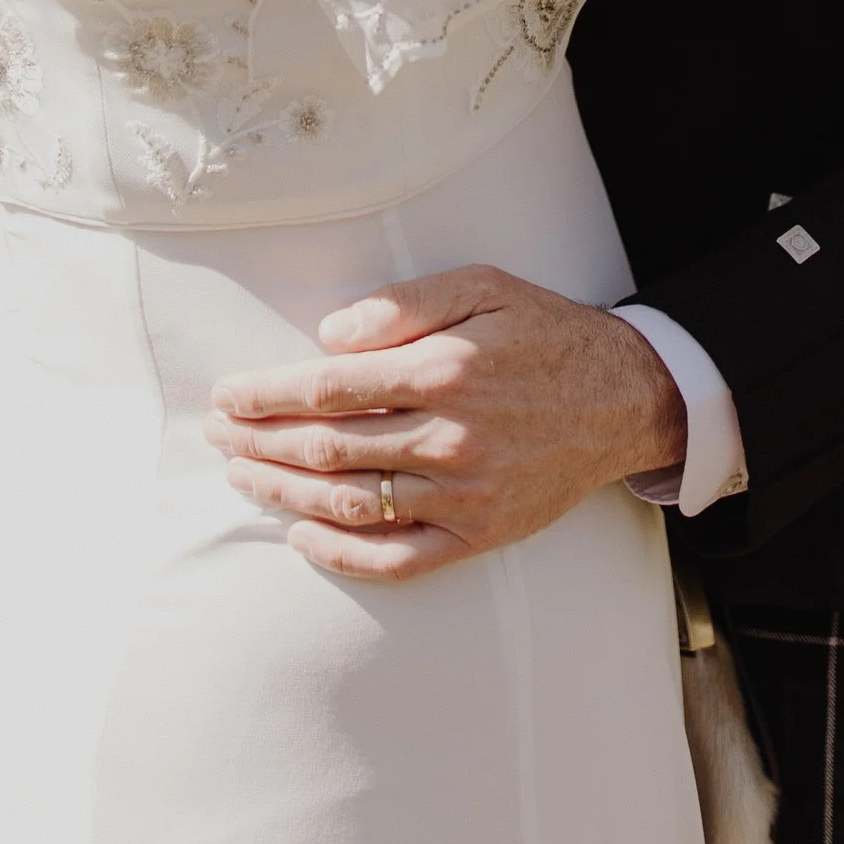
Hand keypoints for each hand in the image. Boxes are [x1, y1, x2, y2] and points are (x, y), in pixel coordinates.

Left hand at [206, 263, 687, 581]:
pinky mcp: (481, 533)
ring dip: (285, 492)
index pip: (328, 388)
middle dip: (260, 442)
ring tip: (243, 476)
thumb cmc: (545, 333)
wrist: (624, 398)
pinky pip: (399, 557)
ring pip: (352, 503)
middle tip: (218, 435)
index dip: (266, 394)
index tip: (226, 395)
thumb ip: (403, 305)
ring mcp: (466, 492)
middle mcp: (451, 436)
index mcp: (445, 370)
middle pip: (328, 448)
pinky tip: (302, 534)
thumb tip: (329, 336)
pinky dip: (342, 552)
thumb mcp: (484, 286)